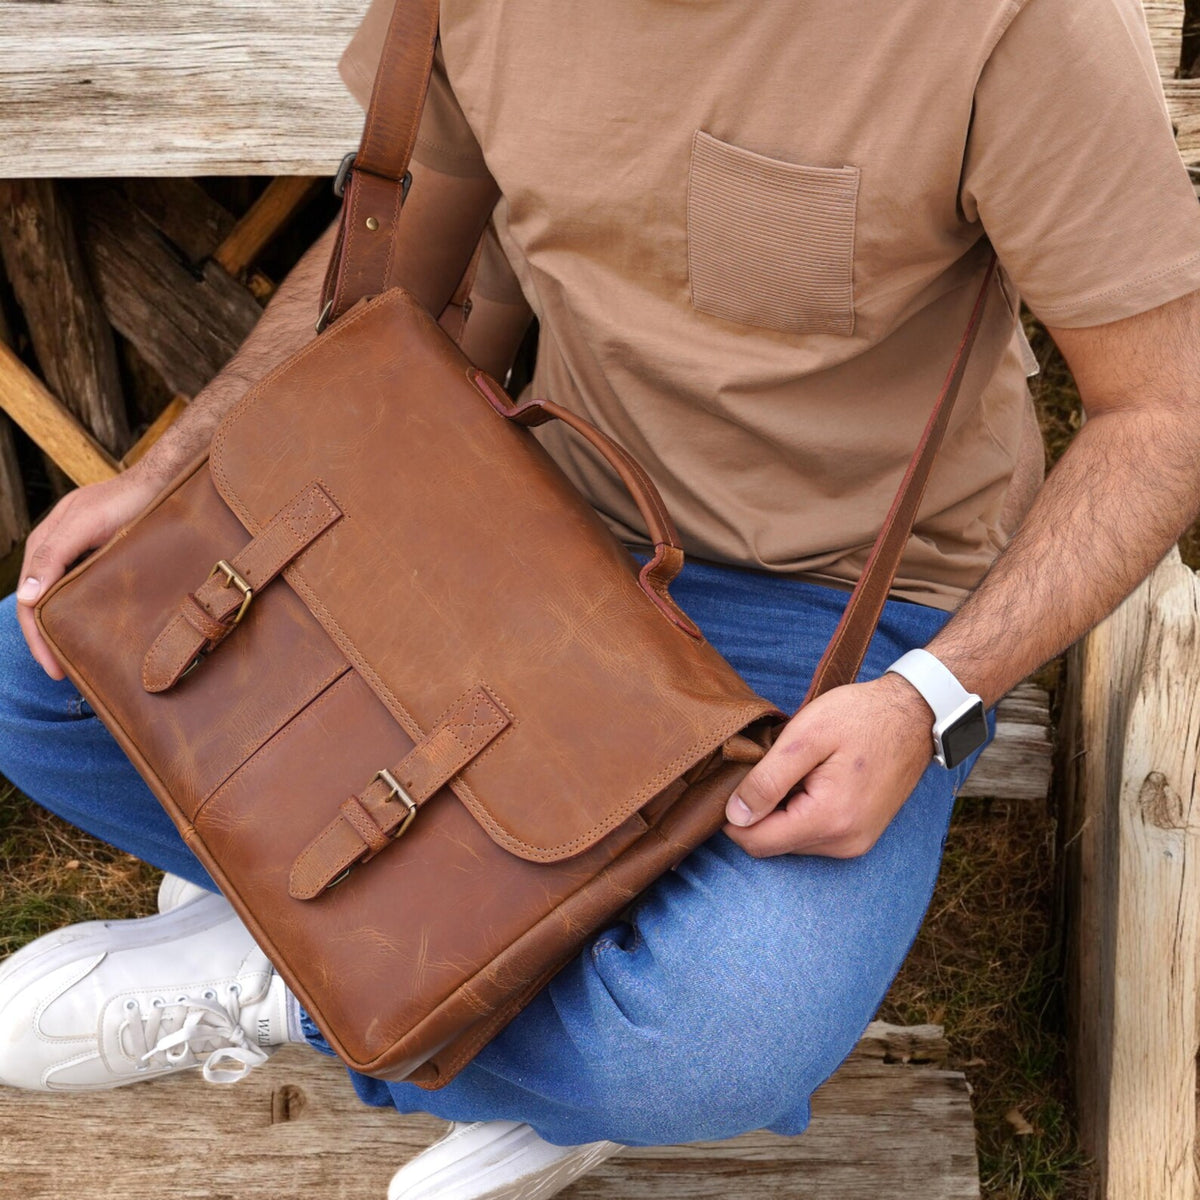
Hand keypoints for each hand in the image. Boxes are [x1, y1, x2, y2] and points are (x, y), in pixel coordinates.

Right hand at [14, 466, 163, 678]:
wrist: (161, 482)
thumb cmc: (122, 499)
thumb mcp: (83, 525)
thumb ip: (54, 555)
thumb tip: (26, 597)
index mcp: (44, 547)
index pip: (29, 603)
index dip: (38, 639)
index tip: (55, 670)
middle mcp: (59, 555)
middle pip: (43, 606)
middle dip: (49, 641)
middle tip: (66, 673)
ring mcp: (82, 557)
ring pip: (64, 601)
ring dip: (67, 629)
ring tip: (81, 658)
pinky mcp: (105, 559)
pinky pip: (87, 592)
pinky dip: (86, 614)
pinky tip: (99, 630)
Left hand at [723, 674, 935, 858]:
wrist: (913, 715)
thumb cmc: (860, 716)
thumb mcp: (805, 737)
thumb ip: (767, 780)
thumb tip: (735, 816)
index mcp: (829, 819)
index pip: (757, 842)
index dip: (732, 818)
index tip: (731, 783)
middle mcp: (844, 843)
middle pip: (772, 843)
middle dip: (758, 811)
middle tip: (765, 767)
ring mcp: (855, 843)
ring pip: (791, 840)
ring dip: (780, 811)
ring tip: (793, 771)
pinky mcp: (859, 836)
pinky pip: (812, 835)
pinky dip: (800, 812)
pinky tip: (809, 780)